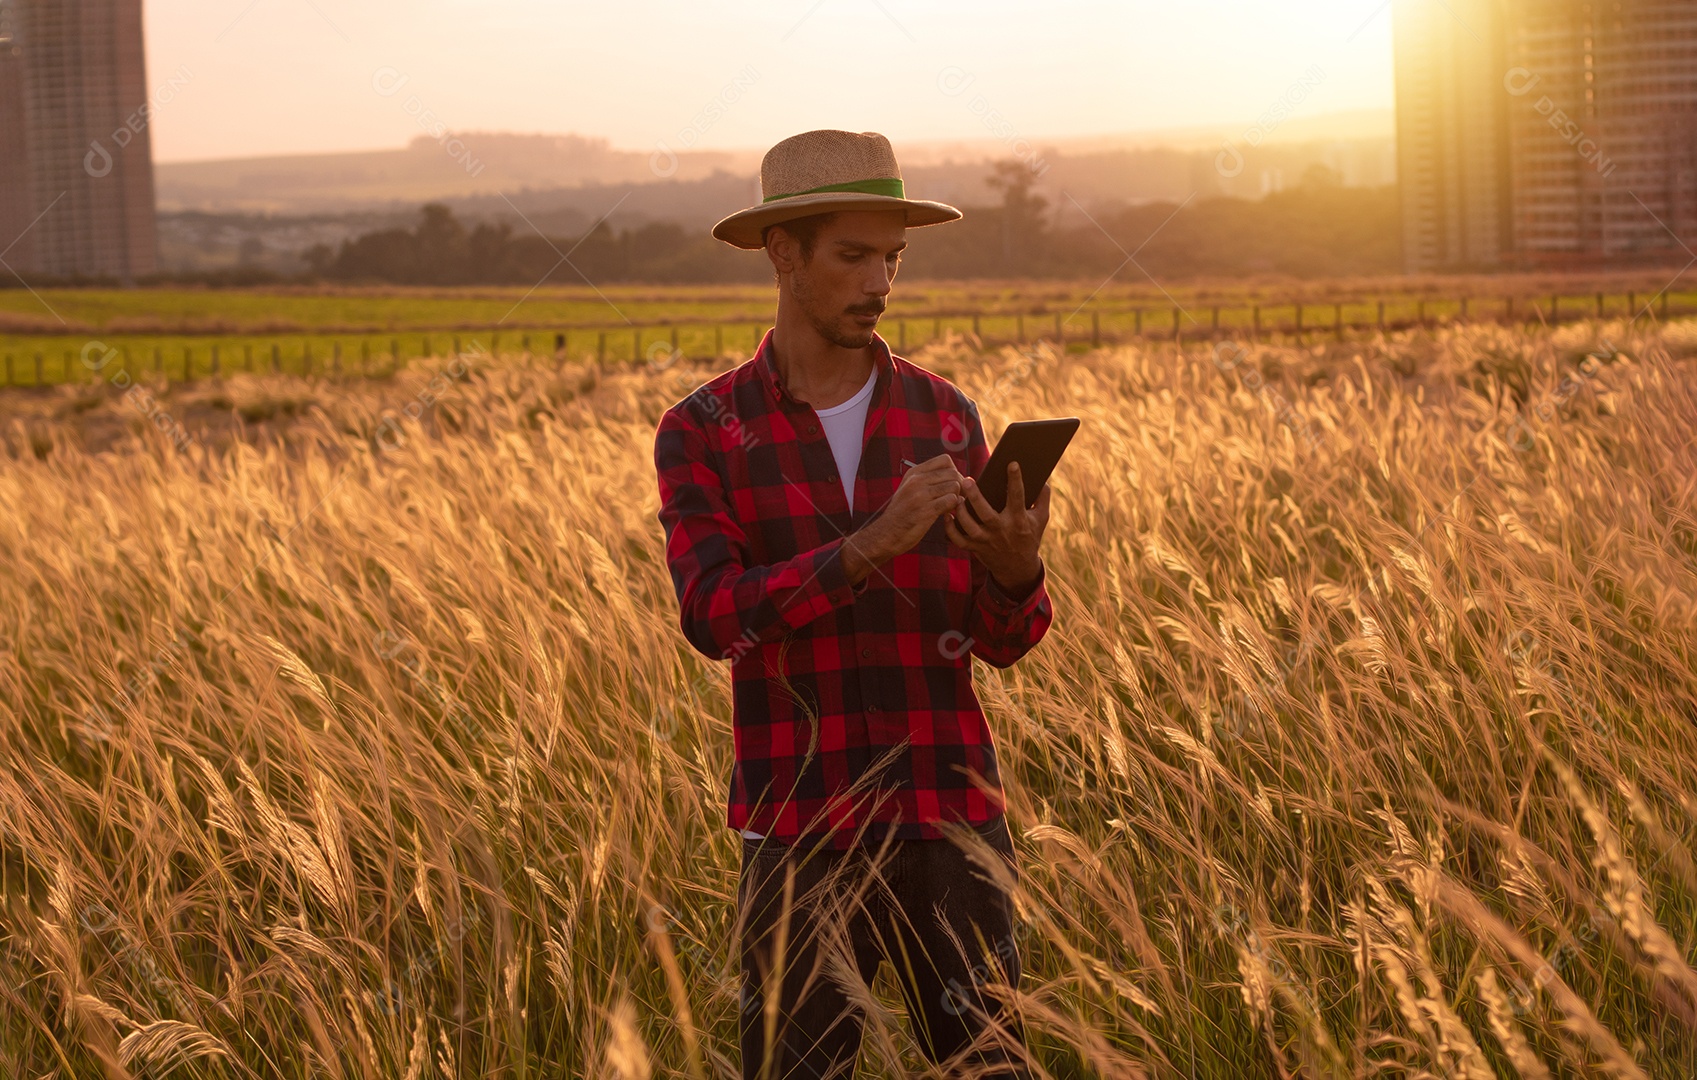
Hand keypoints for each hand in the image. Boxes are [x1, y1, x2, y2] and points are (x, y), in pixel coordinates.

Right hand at [842, 454, 962, 581]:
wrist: (886, 534)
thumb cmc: (901, 514)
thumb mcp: (909, 489)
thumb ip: (927, 480)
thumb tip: (955, 476)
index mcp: (914, 473)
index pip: (945, 460)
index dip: (954, 471)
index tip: (951, 484)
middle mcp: (917, 481)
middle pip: (953, 473)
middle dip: (960, 486)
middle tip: (956, 498)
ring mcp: (920, 495)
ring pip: (955, 486)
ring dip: (957, 498)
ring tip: (949, 506)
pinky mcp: (926, 511)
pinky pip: (951, 501)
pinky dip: (953, 508)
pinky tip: (946, 513)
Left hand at [943, 461, 1049, 593]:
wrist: (1018, 568)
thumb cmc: (1029, 537)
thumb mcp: (1041, 519)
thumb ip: (1043, 498)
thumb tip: (1043, 479)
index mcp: (1019, 520)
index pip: (1018, 497)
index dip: (1016, 480)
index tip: (1012, 463)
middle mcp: (1001, 530)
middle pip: (986, 514)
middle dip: (976, 497)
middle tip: (967, 480)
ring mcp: (987, 540)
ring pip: (969, 527)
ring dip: (961, 512)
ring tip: (956, 496)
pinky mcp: (975, 548)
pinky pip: (959, 540)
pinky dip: (950, 529)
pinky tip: (947, 515)